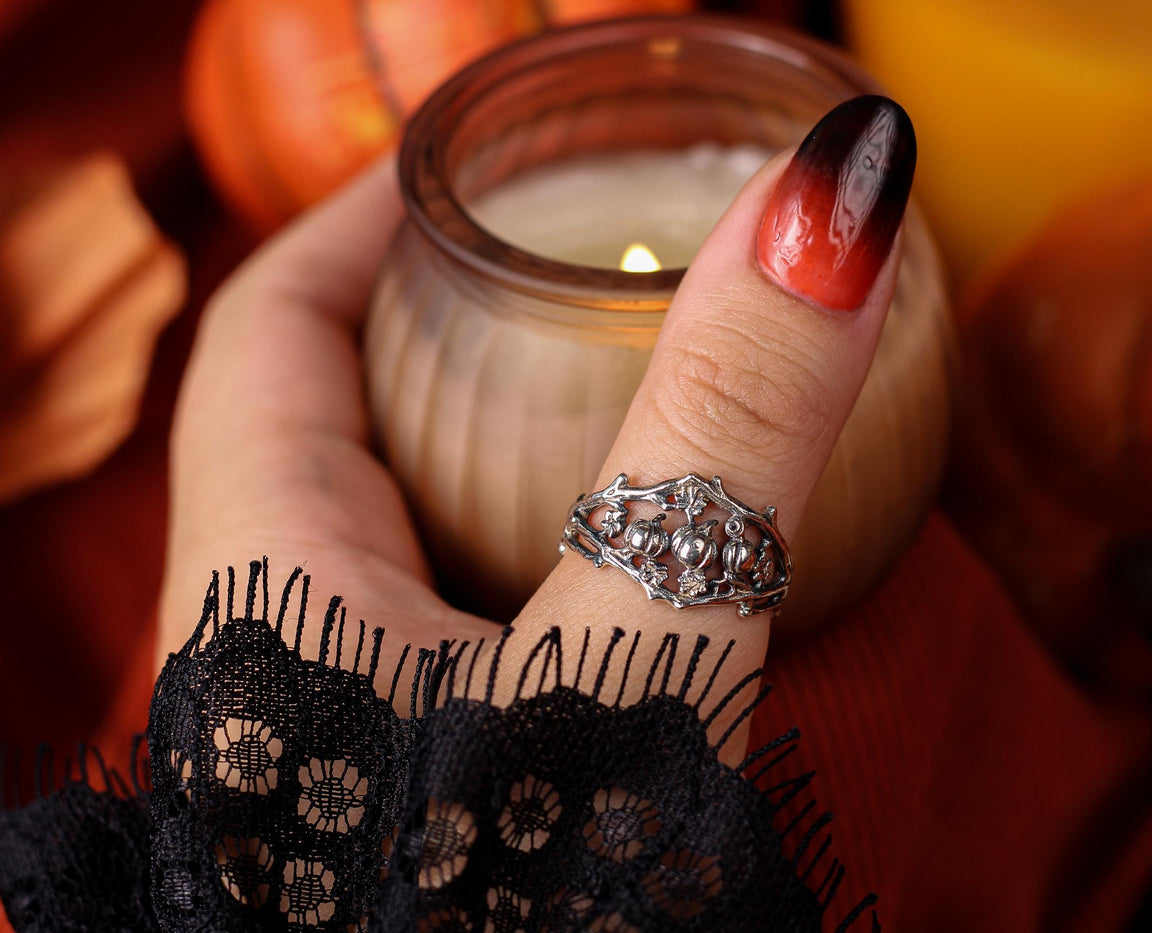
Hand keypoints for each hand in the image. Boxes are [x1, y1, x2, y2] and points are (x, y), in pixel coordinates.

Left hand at [162, 96, 915, 759]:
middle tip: (562, 275)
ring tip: (601, 397)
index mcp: (265, 584)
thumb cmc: (526, 898)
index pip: (269, 332)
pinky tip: (613, 578)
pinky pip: (441, 633)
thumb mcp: (645, 648)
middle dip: (439, 330)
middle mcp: (267, 654)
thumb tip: (832, 196)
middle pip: (326, 424)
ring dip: (486, 451)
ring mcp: (328, 735)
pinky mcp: (403, 802)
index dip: (357, 222)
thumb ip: (732, 425)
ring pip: (389, 536)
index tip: (467, 168)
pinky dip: (522, 567)